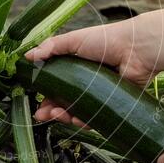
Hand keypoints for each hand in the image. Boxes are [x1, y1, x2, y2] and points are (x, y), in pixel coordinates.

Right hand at [24, 21, 157, 125]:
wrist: (136, 49)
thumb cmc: (106, 40)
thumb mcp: (74, 40)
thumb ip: (51, 47)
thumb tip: (27, 56)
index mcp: (75, 68)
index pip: (55, 86)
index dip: (44, 95)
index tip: (35, 102)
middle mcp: (85, 84)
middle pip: (63, 103)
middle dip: (50, 111)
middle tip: (41, 115)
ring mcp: (97, 96)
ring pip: (76, 113)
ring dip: (64, 117)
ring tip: (57, 115)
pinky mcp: (110, 106)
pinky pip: (94, 119)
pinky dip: (83, 122)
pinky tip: (76, 119)